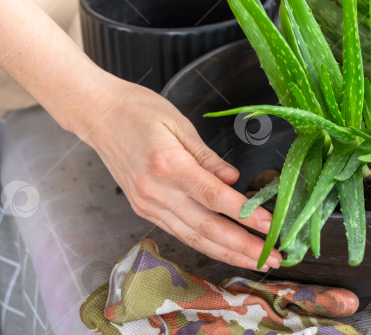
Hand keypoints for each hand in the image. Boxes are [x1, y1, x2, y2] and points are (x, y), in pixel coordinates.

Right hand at [74, 74, 281, 270]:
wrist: (97, 114)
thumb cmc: (138, 109)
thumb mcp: (178, 123)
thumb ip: (208, 157)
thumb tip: (234, 180)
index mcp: (168, 165)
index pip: (215, 197)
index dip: (245, 215)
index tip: (270, 226)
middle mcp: (156, 191)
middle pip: (207, 227)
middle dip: (242, 246)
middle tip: (273, 257)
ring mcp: (147, 204)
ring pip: (193, 237)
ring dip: (227, 253)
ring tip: (256, 261)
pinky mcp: (143, 209)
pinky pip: (179, 232)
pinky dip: (204, 244)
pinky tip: (225, 250)